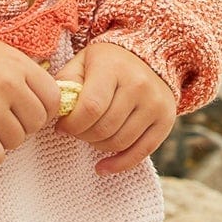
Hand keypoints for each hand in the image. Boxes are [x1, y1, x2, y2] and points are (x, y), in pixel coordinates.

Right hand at [0, 35, 59, 167]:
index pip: (53, 99)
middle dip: (23, 126)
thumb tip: (52, 102)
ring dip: (3, 140)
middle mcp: (7, 85)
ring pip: (16, 141)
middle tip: (4, 121)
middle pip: (36, 123)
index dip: (44, 110)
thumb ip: (25, 73)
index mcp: (18, 65)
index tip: (28, 112)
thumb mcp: (0, 54)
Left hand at [55, 42, 176, 174]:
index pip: (90, 108)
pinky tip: (102, 167)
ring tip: (90, 136)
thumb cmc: (108, 62)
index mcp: (113, 68)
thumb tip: (55, 112)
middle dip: (82, 135)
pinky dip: (119, 165)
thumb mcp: (83, 61)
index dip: (71, 124)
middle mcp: (138, 85)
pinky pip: (141, 152)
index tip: (62, 126)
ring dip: (98, 146)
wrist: (150, 54)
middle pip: (104, 128)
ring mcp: (154, 103)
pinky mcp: (165, 120)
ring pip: (120, 142)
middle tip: (76, 130)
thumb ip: (66, 83)